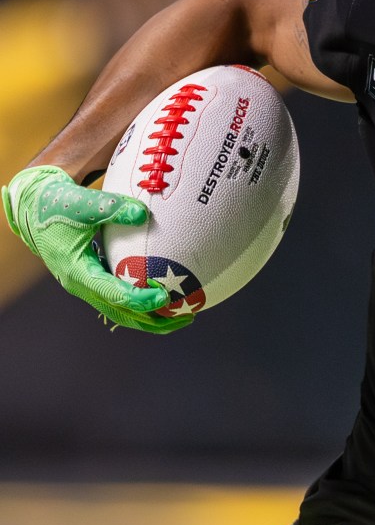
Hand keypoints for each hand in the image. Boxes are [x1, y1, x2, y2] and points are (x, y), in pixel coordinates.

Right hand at [2, 165, 191, 332]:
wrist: (35, 209)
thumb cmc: (58, 205)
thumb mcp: (84, 203)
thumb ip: (113, 208)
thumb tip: (143, 214)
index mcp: (78, 272)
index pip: (113, 294)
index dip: (140, 299)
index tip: (165, 297)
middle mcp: (82, 285)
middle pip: (122, 314)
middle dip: (154, 321)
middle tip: (187, 317)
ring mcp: (88, 285)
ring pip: (122, 311)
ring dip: (152, 317)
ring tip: (184, 315)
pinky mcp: (94, 280)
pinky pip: (121, 298)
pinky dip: (143, 303)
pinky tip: (167, 297)